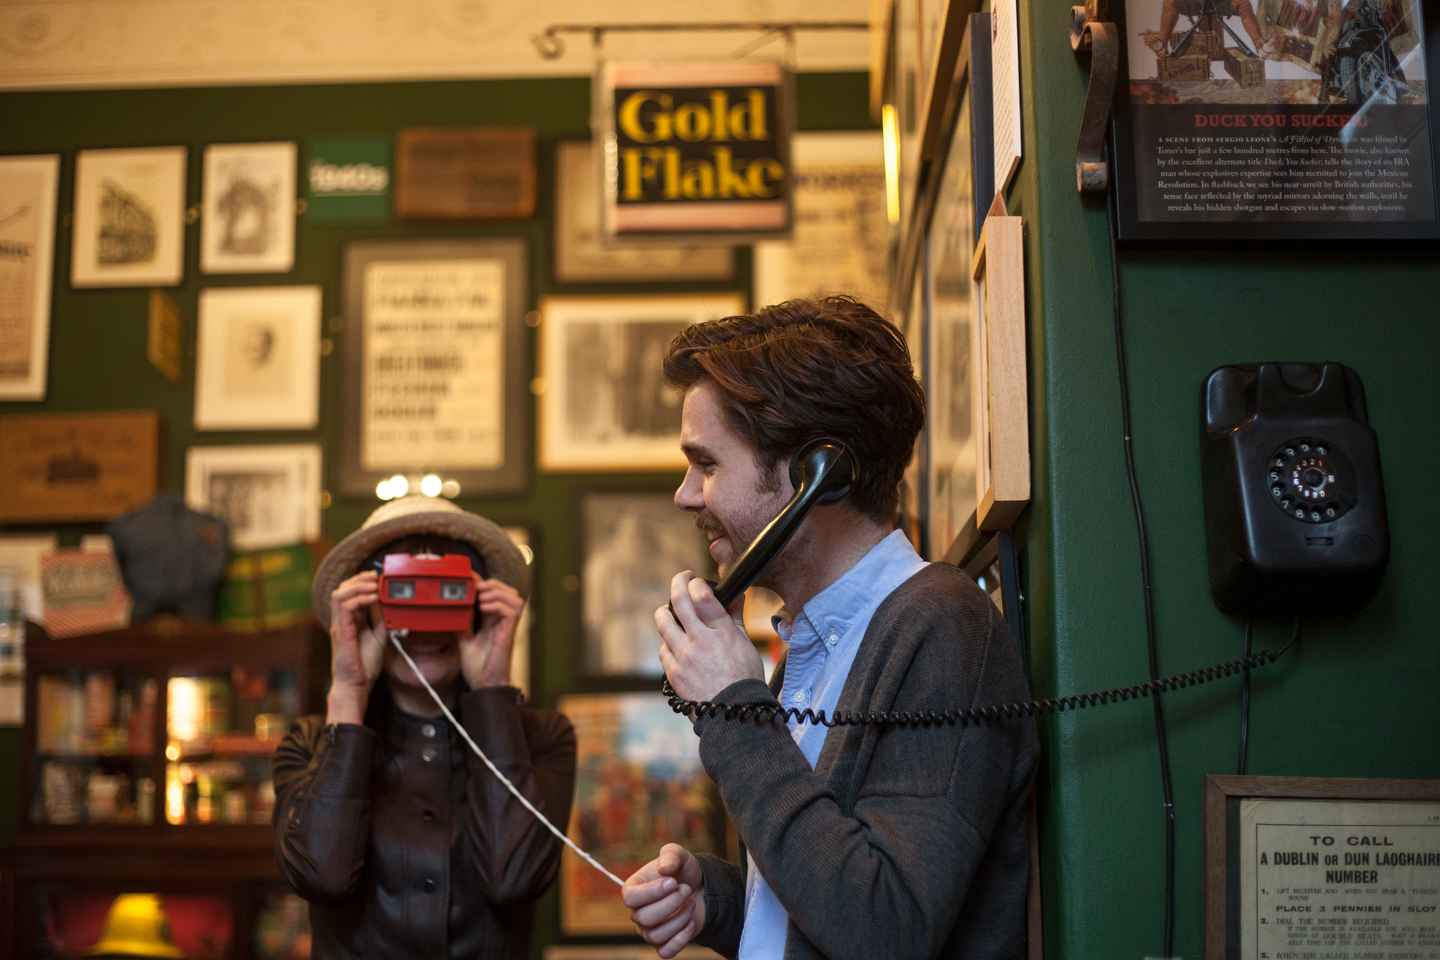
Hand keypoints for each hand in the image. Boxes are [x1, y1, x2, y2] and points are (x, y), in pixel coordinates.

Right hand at [327, 571, 386, 722]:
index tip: (378, 577)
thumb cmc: (364, 665)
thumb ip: (380, 619)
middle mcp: (341, 620)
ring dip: (358, 585)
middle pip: (341, 588)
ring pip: (339, 594)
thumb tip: (387, 602)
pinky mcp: (341, 632)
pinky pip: (344, 607)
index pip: (349, 592)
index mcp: (349, 621)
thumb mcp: (378, 636)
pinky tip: (374, 598)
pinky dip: (360, 598)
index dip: (362, 581)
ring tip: (375, 586)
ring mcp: (339, 625)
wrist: (355, 685)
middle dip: (359, 578)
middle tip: (376, 577)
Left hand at [459, 575, 525, 687]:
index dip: (484, 583)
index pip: (494, 595)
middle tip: (476, 586)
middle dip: (493, 583)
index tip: (469, 577)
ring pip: (514, 596)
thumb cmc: (479, 667)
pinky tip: (484, 607)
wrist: (484, 685)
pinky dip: (498, 604)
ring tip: (481, 596)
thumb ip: (463, 626)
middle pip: (509, 591)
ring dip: (497, 592)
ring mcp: (508, 626)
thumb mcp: (464, 641)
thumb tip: (452, 612)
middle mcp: (502, 621)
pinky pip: (512, 610)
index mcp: (493, 621)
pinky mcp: (510, 632)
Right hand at [623, 843, 705, 957]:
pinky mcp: (663, 944)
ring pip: (656, 935)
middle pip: (644, 918)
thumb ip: (670, 856)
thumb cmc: (682, 870)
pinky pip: (665, 951)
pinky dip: (681, 937)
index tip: (673, 882)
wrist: (700, 887)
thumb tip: (664, 869)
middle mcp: (637, 912)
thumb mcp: (677, 855)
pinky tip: (691, 921)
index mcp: (633, 889)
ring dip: (680, 918)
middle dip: (671, 903)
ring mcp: (648, 931)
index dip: (652, 892)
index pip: (630, 897)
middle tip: (686, 889)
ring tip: (691, 901)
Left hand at [655, 571, 762, 701]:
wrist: (733, 713)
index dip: (696, 582)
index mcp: (722, 632)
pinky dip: (668, 641)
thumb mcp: (746, 644)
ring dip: (666, 611)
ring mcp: (683, 657)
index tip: (696, 581)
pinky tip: (676, 642)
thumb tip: (731, 596)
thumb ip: (734, 618)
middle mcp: (700, 641)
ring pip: (663, 622)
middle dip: (678, 583)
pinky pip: (663, 648)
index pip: (702, 595)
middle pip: (679, 601)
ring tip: (672, 610)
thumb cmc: (745, 678)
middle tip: (682, 580)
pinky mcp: (673, 672)